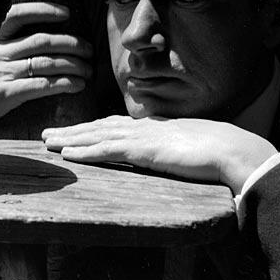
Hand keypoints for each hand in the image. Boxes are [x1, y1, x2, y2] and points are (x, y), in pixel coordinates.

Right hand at [0, 2, 92, 137]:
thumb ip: (3, 50)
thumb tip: (39, 41)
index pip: (17, 14)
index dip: (44, 10)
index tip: (66, 13)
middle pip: (41, 40)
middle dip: (71, 43)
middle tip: (89, 50)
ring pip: (46, 62)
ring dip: (74, 64)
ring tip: (89, 70)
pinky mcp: (1, 96)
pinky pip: (40, 85)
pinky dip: (63, 83)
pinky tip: (77, 85)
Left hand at [41, 115, 277, 194]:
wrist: (231, 149)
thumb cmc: (215, 150)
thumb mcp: (186, 147)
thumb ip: (170, 148)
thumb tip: (165, 154)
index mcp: (152, 127)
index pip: (113, 125)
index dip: (90, 128)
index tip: (73, 132)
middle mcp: (142, 127)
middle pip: (98, 127)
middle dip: (72, 130)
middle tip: (47, 134)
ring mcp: (142, 137)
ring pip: (97, 136)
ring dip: (70, 139)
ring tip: (48, 142)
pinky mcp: (144, 149)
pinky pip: (107, 150)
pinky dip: (85, 151)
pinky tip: (68, 154)